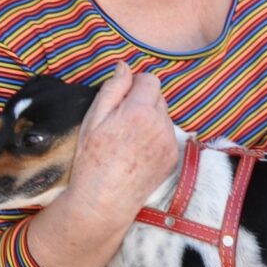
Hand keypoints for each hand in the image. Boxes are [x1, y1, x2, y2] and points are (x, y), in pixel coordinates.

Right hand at [64, 63, 178, 230]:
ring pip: (164, 117)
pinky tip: (137, 151)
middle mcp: (161, 124)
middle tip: (120, 121)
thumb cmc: (92, 158)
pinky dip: (156, 137)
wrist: (105, 199)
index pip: (150, 80)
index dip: (135, 85)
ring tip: (128, 139)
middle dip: (142, 102)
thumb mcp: (94, 119)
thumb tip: (124, 67)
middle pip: (159, 98)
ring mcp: (170, 142)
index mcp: (141, 111)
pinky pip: (167, 136)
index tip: (123, 97)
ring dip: (150, 119)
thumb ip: (113, 89)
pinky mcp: (174, 157)